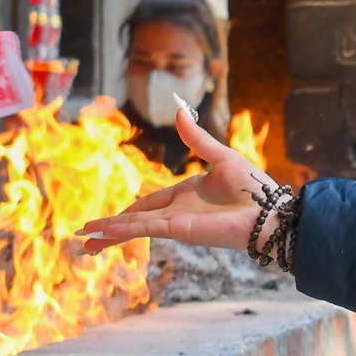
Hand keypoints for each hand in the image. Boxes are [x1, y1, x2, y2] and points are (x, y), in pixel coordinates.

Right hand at [80, 102, 276, 254]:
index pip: (148, 204)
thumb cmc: (254, 188)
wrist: (270, 211)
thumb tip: (181, 112)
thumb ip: (197, 138)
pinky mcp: (181, 229)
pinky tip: (105, 233)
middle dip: (109, 229)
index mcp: (186, 195)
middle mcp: (178, 212)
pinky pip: (147, 228)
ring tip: (85, 243)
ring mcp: (178, 222)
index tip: (106, 221)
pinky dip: (125, 229)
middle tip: (84, 237)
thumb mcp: (221, 156)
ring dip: (109, 234)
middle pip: (135, 220)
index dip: (126, 212)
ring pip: (135, 227)